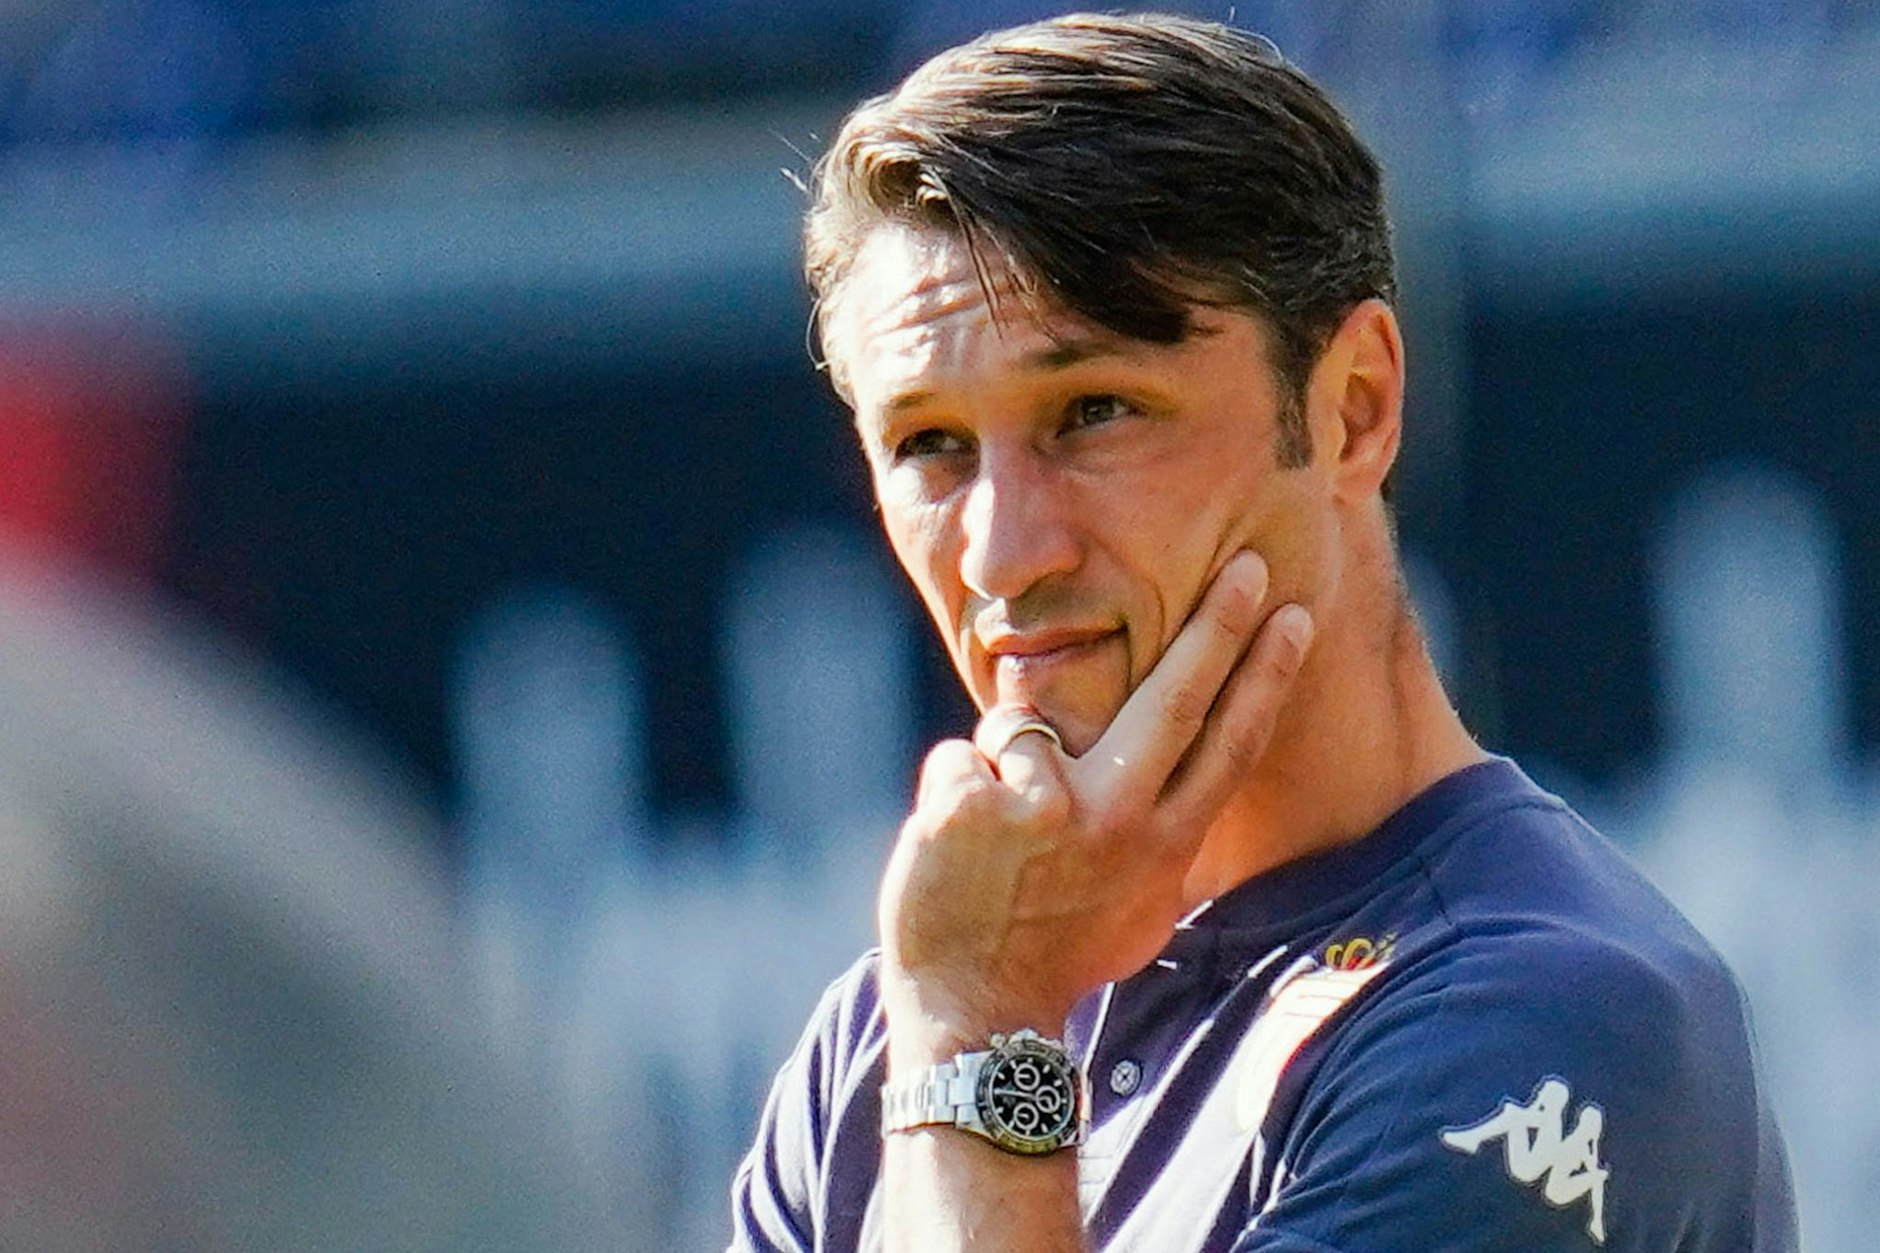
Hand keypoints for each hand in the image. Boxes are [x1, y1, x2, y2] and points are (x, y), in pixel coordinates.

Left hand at [876, 551, 1313, 1058]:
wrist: (976, 1006)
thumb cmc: (1057, 950)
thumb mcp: (1138, 905)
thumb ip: (1157, 835)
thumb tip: (1182, 778)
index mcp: (1162, 844)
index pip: (1228, 745)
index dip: (1265, 676)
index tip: (1294, 616)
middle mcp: (1118, 820)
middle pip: (1177, 698)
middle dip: (1217, 626)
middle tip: (1244, 563)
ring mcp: (1047, 808)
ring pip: (1022, 723)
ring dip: (996, 768)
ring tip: (989, 845)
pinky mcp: (976, 803)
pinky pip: (958, 758)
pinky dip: (947, 795)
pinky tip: (952, 852)